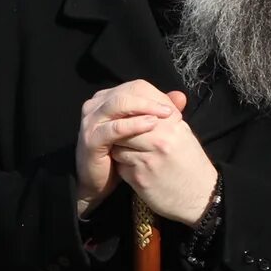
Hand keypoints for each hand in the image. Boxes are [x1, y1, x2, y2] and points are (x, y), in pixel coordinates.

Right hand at [76, 82, 179, 209]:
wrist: (98, 183)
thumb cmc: (121, 155)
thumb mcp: (141, 131)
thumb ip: (157, 112)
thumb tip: (180, 96)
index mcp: (105, 100)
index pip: (134, 87)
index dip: (155, 94)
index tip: (174, 107)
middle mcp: (94, 106)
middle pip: (125, 92)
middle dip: (151, 99)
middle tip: (172, 110)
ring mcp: (90, 122)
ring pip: (118, 104)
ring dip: (144, 107)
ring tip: (165, 115)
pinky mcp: (91, 139)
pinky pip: (114, 127)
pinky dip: (133, 124)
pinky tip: (151, 126)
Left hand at [108, 90, 215, 223]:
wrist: (201, 198)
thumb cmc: (190, 164)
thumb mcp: (182, 134)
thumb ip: (163, 115)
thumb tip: (143, 95)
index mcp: (172, 125)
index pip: (138, 108)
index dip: (128, 113)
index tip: (126, 117)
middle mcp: (160, 140)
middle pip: (124, 125)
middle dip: (121, 130)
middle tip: (123, 135)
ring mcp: (148, 159)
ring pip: (117, 144)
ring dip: (119, 148)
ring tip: (130, 152)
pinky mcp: (139, 178)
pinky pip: (119, 164)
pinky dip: (121, 165)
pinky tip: (133, 168)